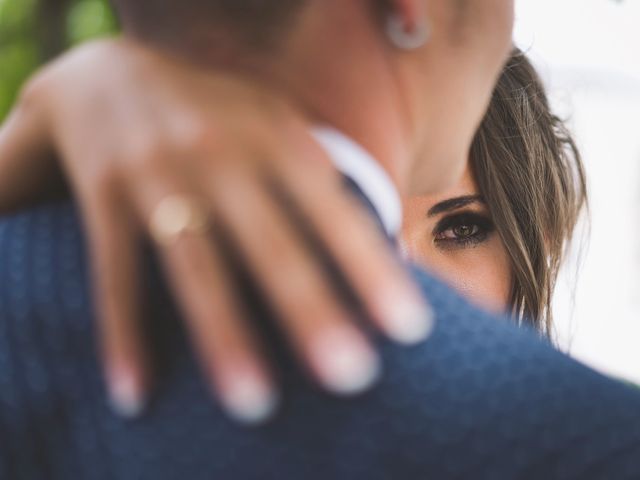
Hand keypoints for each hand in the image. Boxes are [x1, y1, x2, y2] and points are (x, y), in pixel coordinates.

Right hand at [0, 38, 432, 422]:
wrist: (112, 75)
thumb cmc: (218, 117)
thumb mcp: (276, 127)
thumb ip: (325, 181)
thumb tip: (391, 251)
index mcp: (275, 138)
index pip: (333, 210)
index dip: (370, 268)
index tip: (409, 329)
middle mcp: (220, 153)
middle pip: (270, 244)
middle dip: (309, 311)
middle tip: (351, 376)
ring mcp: (157, 172)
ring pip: (194, 265)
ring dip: (223, 336)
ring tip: (254, 406)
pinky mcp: (103, 194)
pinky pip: (115, 273)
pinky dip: (123, 334)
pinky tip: (137, 394)